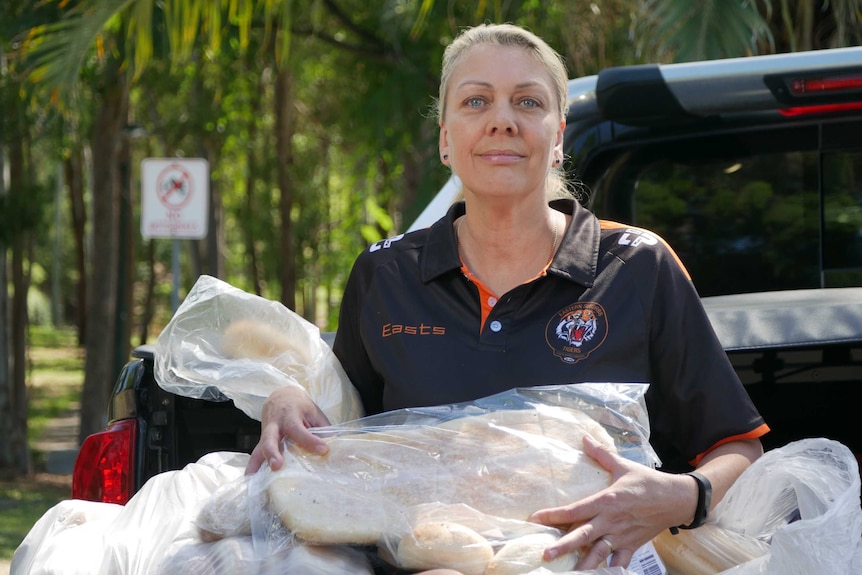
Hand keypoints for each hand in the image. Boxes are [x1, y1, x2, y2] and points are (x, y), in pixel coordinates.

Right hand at [244, 385, 331, 473]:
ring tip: (256, 477)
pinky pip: (256, 454)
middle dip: (272, 452)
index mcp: (290, 416)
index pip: (299, 430)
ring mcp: (266, 434)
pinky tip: (250, 478)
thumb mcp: (314, 413)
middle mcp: (275, 425)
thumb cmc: (301, 408)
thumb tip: (332, 451)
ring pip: (260, 447)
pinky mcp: (262, 442)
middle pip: (270, 439)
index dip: (310, 441)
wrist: (282, 397)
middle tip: (277, 466)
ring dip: (259, 462)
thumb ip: (322, 430)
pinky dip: (253, 466)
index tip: (323, 450)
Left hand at [528, 435, 696, 569]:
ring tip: (568, 573)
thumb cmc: (648, 481)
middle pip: (583, 535)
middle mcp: (611, 521)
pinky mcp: (632, 546)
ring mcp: (622, 536)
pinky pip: (620, 561)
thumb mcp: (623, 465)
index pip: (575, 509)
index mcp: (607, 500)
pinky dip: (610, 570)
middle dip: (563, 546)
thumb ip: (602, 454)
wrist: (676, 499)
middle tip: (546, 554)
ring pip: (599, 553)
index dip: (554, 515)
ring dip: (583, 564)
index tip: (536, 519)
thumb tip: (584, 438)